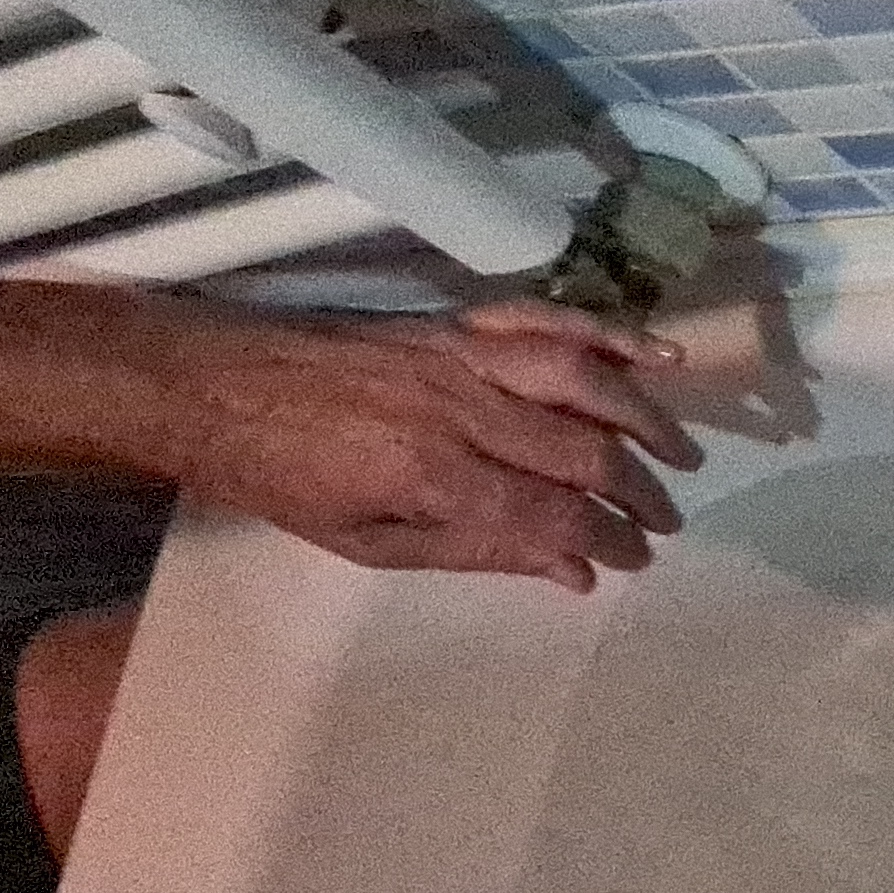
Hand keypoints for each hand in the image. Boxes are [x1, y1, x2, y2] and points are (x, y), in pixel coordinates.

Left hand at [169, 298, 699, 591]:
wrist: (210, 385)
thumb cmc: (280, 479)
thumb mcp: (368, 543)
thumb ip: (475, 553)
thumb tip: (572, 573)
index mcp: (434, 477)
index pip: (553, 515)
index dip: (609, 541)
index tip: (638, 559)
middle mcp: (461, 411)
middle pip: (583, 453)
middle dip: (640, 493)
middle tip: (669, 522)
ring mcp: (462, 357)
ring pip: (582, 380)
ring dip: (645, 417)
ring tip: (683, 452)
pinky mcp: (454, 323)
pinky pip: (545, 319)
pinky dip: (606, 331)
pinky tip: (655, 352)